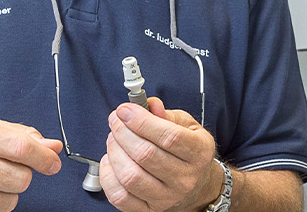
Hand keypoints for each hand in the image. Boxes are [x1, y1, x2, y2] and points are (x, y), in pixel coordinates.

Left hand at [100, 98, 222, 211]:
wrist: (197, 186)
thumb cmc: (189, 153)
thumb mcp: (188, 126)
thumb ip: (167, 114)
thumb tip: (149, 105)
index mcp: (199, 153)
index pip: (169, 137)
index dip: (142, 121)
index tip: (125, 110)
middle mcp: (185, 178)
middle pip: (145, 154)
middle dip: (123, 132)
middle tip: (116, 121)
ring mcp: (166, 197)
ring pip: (130, 176)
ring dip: (114, 152)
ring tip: (114, 139)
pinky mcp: (148, 210)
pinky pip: (119, 196)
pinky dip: (108, 176)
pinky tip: (111, 161)